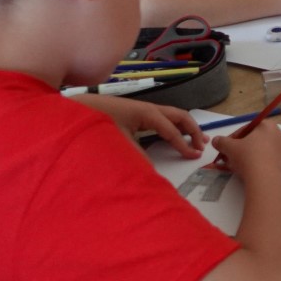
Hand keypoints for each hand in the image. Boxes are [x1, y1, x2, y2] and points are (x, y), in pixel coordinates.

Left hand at [76, 94, 205, 158]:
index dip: (184, 145)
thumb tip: (151, 171)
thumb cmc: (97, 122)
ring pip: (171, 116)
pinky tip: (173, 135)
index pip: (172, 131)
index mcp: (147, 113)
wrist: (77, 108)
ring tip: (196, 139)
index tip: (195, 157)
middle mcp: (149, 109)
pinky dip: (173, 126)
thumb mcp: (118, 142)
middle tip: (203, 144)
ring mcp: (142, 109)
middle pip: (179, 116)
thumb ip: (137, 157)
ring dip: (185, 126)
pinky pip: (161, 118)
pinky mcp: (135, 113)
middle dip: (193, 130)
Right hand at [214, 120, 280, 185]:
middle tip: (227, 156)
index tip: (224, 147)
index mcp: (268, 126)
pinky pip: (265, 159)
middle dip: (238, 148)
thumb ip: (221, 142)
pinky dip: (254, 163)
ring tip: (233, 165)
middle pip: (253, 140)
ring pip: (258, 150)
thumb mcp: (230, 147)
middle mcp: (278, 135)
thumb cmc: (248, 158)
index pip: (246, 128)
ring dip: (244, 156)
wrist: (266, 181)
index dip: (232, 137)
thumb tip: (215, 140)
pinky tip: (244, 171)